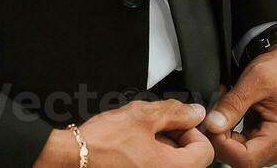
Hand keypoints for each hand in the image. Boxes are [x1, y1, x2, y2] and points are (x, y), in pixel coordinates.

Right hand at [32, 99, 212, 167]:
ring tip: (138, 137)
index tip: (177, 123)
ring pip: (170, 163)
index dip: (192, 131)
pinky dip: (149, 157)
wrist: (72, 157)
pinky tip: (132, 148)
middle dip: (174, 138)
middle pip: (188, 159)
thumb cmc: (102, 142)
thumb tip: (195, 113)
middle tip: (153, 128)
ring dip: (161, 147)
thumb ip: (175, 113)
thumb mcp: (143, 116)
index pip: (204, 151)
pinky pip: (154, 167)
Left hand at [203, 42, 276, 167]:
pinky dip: (229, 133)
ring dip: (224, 136)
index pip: (245, 159)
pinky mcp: (262, 140)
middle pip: (240, 160)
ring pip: (237, 155)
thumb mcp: (254, 81)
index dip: (223, 145)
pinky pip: (239, 146)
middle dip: (222, 140)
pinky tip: (228, 116)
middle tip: (214, 115)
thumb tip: (213, 125)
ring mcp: (270, 145)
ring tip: (223, 111)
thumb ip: (233, 105)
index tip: (212, 125)